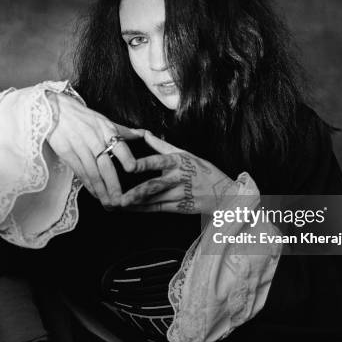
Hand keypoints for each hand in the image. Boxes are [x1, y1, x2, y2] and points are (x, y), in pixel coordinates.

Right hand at [47, 92, 143, 206]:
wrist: (55, 110)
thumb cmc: (83, 117)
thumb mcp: (104, 120)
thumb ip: (123, 131)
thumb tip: (144, 134)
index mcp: (105, 129)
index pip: (118, 144)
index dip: (125, 156)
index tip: (132, 169)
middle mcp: (93, 139)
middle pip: (105, 165)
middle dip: (113, 185)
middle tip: (121, 201)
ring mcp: (79, 147)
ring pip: (92, 173)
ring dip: (101, 191)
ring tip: (109, 204)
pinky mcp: (67, 153)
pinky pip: (80, 173)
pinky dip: (89, 186)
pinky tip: (96, 195)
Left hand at [119, 131, 243, 213]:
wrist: (223, 193)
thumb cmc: (202, 170)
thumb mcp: (185, 153)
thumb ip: (161, 145)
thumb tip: (143, 132)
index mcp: (178, 162)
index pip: (158, 161)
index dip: (144, 164)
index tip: (129, 166)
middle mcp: (178, 178)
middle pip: (154, 185)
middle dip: (135, 192)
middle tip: (118, 196)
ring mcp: (179, 195)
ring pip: (153, 199)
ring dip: (134, 202)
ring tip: (117, 203)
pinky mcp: (179, 207)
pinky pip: (157, 209)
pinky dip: (142, 209)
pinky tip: (129, 208)